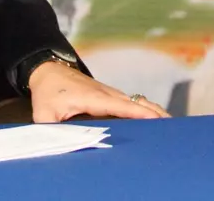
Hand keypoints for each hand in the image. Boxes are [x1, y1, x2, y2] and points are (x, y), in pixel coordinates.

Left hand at [27, 61, 168, 121]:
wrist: (48, 69)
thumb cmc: (46, 93)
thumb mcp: (43, 115)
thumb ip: (52, 131)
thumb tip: (63, 144)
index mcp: (90, 98)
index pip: (118, 106)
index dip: (136, 112)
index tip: (153, 118)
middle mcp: (104, 93)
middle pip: (133, 103)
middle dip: (152, 112)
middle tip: (170, 124)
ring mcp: (108, 93)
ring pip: (134, 102)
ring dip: (151, 111)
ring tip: (170, 124)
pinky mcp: (109, 95)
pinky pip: (130, 102)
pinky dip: (144, 109)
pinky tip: (155, 118)